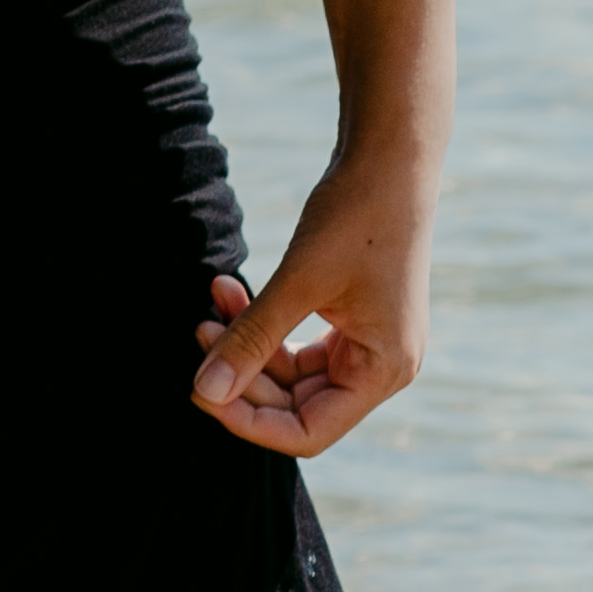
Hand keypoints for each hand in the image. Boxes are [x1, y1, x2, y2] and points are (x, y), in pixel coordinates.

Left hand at [193, 167, 427, 457]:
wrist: (393, 159)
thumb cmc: (358, 216)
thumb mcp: (298, 281)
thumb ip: (251, 340)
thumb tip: (204, 393)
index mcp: (384, 370)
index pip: (309, 432)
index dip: (250, 421)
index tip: (204, 391)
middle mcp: (381, 367)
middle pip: (296, 407)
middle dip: (243, 377)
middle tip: (199, 336)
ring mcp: (368, 345)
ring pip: (290, 375)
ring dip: (246, 347)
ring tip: (208, 310)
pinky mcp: (352, 322)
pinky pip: (295, 344)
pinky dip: (261, 324)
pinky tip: (227, 291)